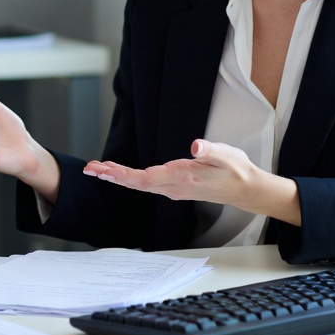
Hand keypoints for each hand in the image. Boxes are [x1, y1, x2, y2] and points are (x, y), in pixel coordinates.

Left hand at [83, 140, 300, 223]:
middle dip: (112, 177)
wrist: (244, 189)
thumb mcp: (226, 154)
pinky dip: (128, 178)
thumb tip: (195, 145)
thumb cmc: (235, 169)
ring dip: (116, 177)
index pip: (147, 178)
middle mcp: (173, 186)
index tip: (106, 171)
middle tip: (90, 169)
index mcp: (181, 176)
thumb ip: (210, 149)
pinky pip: (145, 184)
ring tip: (96, 169)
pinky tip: (118, 173)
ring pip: (139, 184)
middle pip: (136, 183)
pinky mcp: (173, 187)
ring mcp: (172, 189)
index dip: (124, 176)